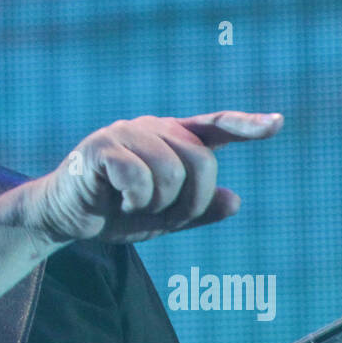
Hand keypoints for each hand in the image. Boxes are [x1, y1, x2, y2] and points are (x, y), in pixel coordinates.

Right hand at [19, 111, 283, 243]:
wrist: (63, 217)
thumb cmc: (114, 211)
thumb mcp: (163, 218)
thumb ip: (198, 211)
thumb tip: (235, 201)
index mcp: (171, 138)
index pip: (216, 126)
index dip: (248, 125)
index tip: (278, 124)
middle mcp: (152, 128)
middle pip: (202, 160)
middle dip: (192, 201)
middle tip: (166, 216)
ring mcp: (125, 133)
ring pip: (171, 171)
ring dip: (158, 205)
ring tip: (135, 207)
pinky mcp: (101, 147)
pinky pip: (138, 176)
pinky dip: (135, 200)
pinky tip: (118, 202)